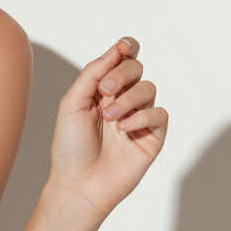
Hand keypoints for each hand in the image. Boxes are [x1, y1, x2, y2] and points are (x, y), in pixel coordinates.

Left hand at [49, 38, 168, 218]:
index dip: (127, 48)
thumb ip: (92, 74)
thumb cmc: (70, 146)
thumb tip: (114, 50)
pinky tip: (125, 129)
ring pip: (149, 89)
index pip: (121, 61)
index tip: (123, 46)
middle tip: (104, 91)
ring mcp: (139, 118)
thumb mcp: (72, 104)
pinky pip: (160, 114)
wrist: (78, 184)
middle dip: (121, 74)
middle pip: (136, 69)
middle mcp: (122, 100)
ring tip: (110, 117)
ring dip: (128, 98)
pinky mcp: (152, 137)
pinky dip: (143, 116)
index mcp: (101, 90)